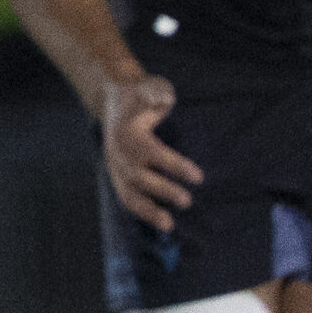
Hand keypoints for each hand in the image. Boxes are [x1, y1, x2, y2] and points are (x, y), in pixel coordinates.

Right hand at [100, 73, 203, 231]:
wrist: (112, 102)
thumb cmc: (138, 96)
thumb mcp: (148, 87)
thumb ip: (156, 93)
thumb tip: (164, 101)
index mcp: (129, 135)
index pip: (154, 154)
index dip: (176, 166)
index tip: (199, 177)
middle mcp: (121, 156)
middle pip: (142, 178)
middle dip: (164, 191)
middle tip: (187, 201)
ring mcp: (117, 169)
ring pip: (131, 195)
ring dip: (149, 212)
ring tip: (169, 225)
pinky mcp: (118, 178)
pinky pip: (128, 199)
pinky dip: (142, 213)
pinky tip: (161, 224)